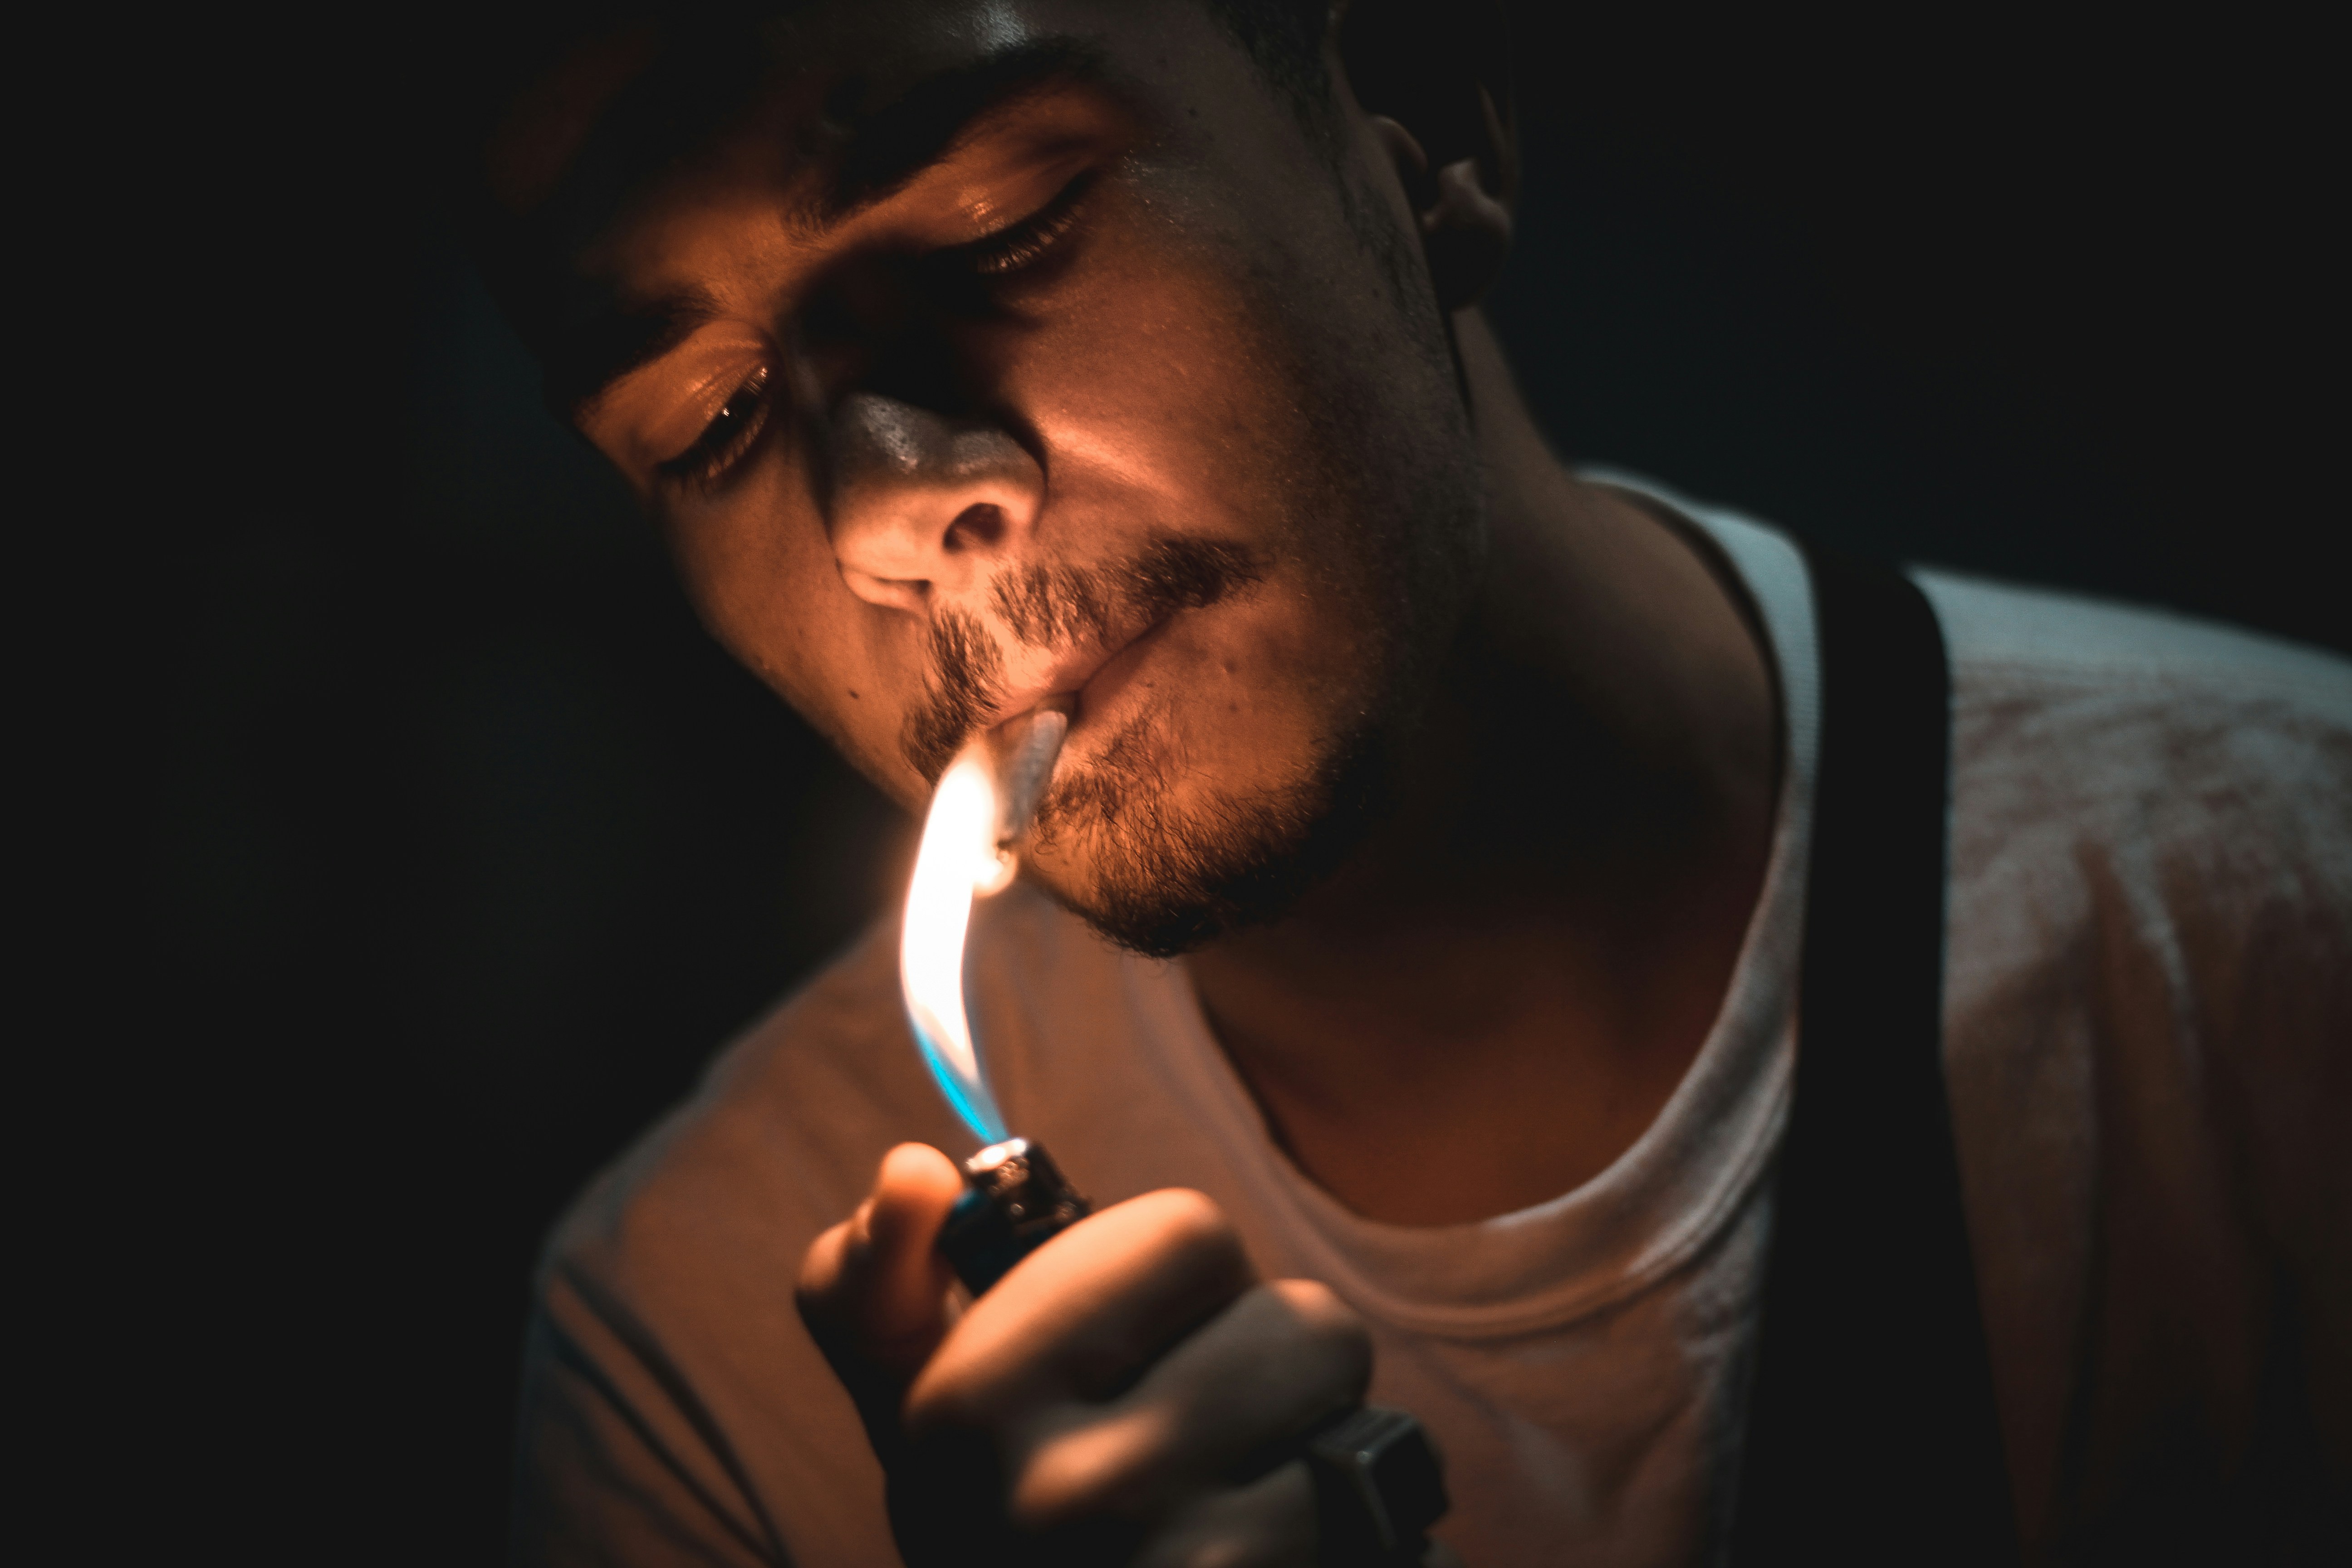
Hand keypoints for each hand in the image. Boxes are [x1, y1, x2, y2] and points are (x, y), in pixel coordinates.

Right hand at [798, 1143, 1401, 1565]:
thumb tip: (911, 1169)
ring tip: (1247, 1513)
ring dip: (1322, 1467)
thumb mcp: (908, 1418)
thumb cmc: (997, 1537)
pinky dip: (1370, 1557)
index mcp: (965, 1408)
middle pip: (1301, 1325)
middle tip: (1209, 1442)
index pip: (1186, 1232)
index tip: (1138, 1345)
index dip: (1181, 1278)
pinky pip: (1407, 1547)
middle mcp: (1068, 1498)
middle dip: (1272, 1373)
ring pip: (1361, 1434)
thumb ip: (877, 1284)